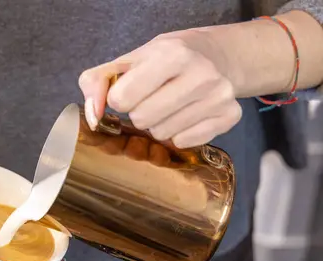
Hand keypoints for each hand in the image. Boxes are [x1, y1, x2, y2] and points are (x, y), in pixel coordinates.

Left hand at [79, 30, 241, 148]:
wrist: (215, 56)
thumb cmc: (164, 60)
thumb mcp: (127, 60)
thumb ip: (97, 83)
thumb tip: (93, 117)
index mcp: (172, 54)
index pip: (122, 98)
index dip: (119, 98)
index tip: (130, 90)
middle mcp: (201, 74)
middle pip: (142, 120)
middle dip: (139, 113)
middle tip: (151, 98)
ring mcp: (219, 97)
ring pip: (163, 134)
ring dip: (158, 124)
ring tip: (169, 105)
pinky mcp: (229, 117)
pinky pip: (184, 142)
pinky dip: (178, 133)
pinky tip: (186, 114)